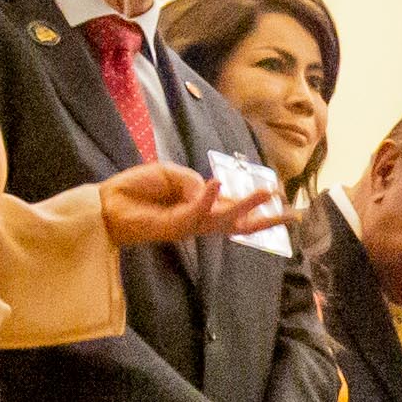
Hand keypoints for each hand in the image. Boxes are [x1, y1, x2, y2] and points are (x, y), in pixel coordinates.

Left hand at [93, 160, 288, 247]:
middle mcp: (199, 219)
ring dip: (247, 205)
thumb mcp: (170, 175)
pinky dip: (206, 197)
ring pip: (225, 219)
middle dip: (267, 220)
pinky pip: (195, 211)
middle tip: (295, 215)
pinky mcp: (174, 226)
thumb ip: (192, 181)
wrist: (107, 204)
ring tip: (269, 192)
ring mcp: (189, 225)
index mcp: (200, 206)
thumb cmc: (137, 189)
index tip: (281, 198)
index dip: (255, 205)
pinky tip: (216, 183)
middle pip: (239, 223)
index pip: (233, 207)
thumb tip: (210, 190)